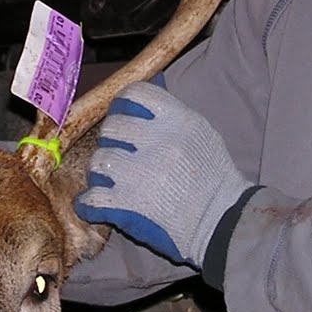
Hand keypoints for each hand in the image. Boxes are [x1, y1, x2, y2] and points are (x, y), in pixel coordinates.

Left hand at [74, 80, 250, 268]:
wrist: (222, 221)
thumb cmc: (214, 177)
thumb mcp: (202, 134)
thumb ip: (173, 114)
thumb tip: (149, 90)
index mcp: (178, 119)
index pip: (135, 94)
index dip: (123, 104)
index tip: (123, 115)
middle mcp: (158, 141)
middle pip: (112, 127)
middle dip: (112, 141)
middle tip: (119, 153)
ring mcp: (140, 173)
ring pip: (99, 160)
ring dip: (101, 171)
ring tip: (111, 180)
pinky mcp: (128, 203)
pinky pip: (92, 196)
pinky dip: (89, 202)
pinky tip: (95, 204)